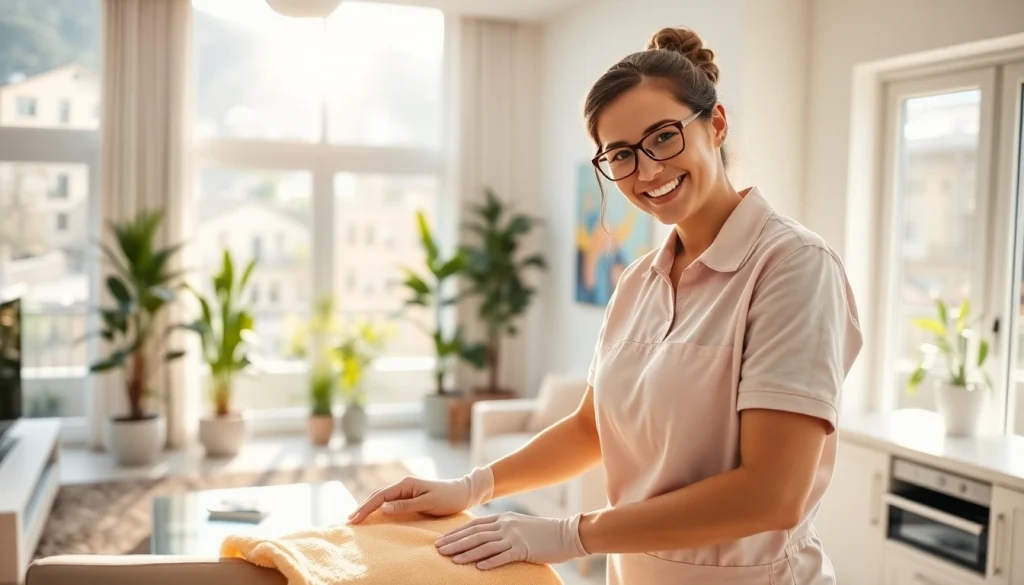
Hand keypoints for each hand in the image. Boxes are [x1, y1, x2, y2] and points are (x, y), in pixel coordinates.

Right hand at [347, 466, 492, 523]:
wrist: (463, 493)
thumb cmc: (448, 498)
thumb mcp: (428, 502)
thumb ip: (406, 505)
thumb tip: (384, 508)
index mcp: (405, 484)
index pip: (380, 497)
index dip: (366, 508)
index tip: (354, 519)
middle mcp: (403, 484)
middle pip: (377, 496)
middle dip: (363, 507)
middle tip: (349, 521)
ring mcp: (406, 489)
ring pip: (382, 498)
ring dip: (369, 506)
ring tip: (356, 517)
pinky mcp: (410, 496)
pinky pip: (390, 501)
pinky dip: (378, 507)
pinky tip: (373, 513)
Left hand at [434, 512, 588, 569]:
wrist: (567, 533)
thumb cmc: (543, 532)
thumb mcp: (519, 525)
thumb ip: (502, 528)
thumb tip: (485, 536)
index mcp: (503, 518)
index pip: (474, 526)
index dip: (456, 533)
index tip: (442, 540)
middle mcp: (506, 525)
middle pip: (475, 535)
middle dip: (455, 542)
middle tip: (438, 550)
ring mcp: (514, 536)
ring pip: (485, 545)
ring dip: (466, 553)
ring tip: (451, 559)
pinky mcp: (524, 549)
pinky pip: (504, 556)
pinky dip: (490, 562)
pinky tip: (478, 568)